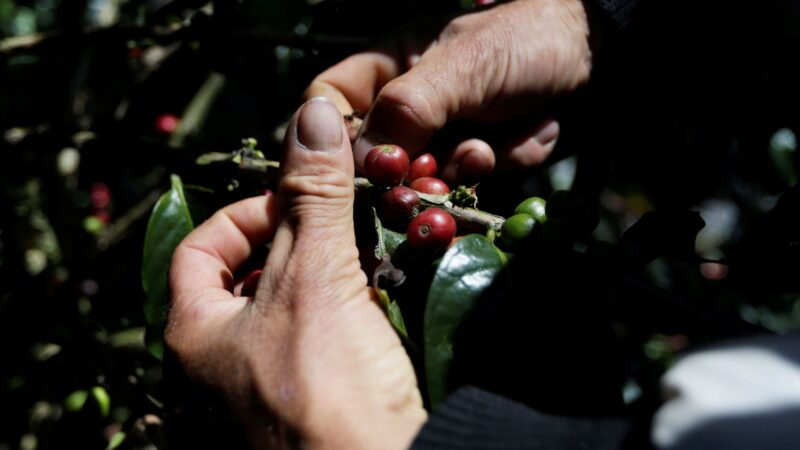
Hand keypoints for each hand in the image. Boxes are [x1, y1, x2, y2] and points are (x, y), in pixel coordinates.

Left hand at [167, 97, 426, 448]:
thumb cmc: (323, 384)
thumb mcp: (315, 279)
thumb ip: (313, 197)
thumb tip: (312, 113)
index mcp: (194, 335)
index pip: (199, 248)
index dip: (245, 213)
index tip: (294, 203)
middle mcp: (217, 367)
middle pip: (247, 278)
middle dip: (295, 243)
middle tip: (338, 225)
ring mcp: (262, 391)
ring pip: (289, 311)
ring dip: (326, 278)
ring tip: (364, 258)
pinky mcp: (309, 404)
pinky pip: (320, 345)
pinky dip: (344, 316)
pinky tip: (378, 305)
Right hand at [305, 0, 591, 182]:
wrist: (602, 56)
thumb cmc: (523, 41)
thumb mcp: (461, 68)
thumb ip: (409, 111)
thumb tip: (367, 163)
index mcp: (388, 70)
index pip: (329, 104)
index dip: (332, 138)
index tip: (358, 166)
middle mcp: (410, 108)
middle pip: (375, 158)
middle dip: (407, 172)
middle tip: (430, 179)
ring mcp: (444, 136)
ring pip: (425, 179)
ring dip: (461, 169)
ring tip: (488, 146)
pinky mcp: (480, 160)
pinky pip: (473, 183)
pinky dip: (504, 162)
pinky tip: (530, 133)